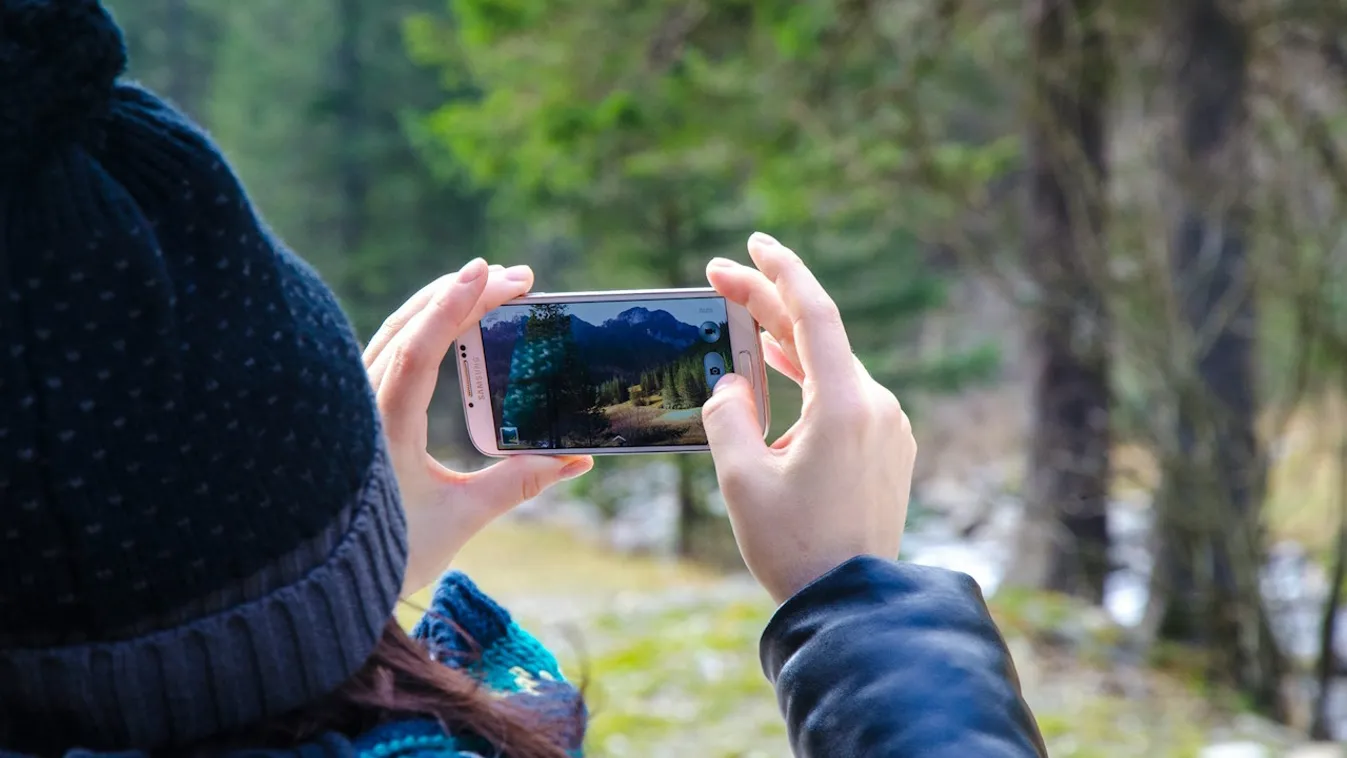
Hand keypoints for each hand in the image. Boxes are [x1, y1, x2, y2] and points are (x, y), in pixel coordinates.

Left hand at [364, 258, 593, 595]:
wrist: (323, 583)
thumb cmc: (391, 553)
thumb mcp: (462, 518)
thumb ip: (518, 483)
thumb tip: (576, 460)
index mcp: (384, 428)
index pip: (419, 350)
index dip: (455, 306)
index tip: (489, 272)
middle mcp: (362, 406)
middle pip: (409, 327)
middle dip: (462, 293)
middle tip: (517, 278)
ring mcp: (355, 405)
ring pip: (395, 334)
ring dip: (441, 304)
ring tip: (488, 285)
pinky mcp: (357, 411)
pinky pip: (388, 352)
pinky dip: (421, 327)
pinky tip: (447, 321)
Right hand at [702, 233, 915, 603]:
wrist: (853, 604)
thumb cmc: (794, 547)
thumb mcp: (741, 480)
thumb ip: (728, 416)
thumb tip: (731, 384)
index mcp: (845, 405)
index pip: (815, 313)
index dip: (781, 271)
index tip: (753, 244)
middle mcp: (877, 406)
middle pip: (819, 336)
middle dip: (768, 305)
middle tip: (721, 278)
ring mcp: (888, 428)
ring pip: (831, 368)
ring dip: (785, 344)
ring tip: (743, 323)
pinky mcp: (888, 450)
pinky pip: (844, 398)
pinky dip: (807, 381)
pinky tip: (777, 380)